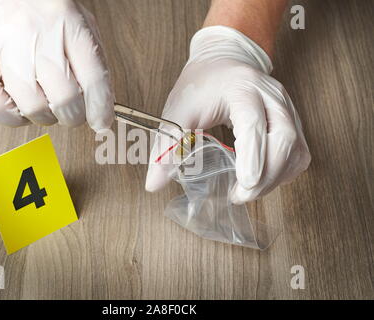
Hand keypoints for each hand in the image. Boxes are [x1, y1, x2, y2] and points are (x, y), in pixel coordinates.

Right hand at [0, 0, 113, 130]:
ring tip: (42, 101)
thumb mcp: (76, 20)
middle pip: (65, 99)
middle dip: (72, 115)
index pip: (94, 79)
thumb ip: (91, 58)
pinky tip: (18, 102)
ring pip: (34, 108)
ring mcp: (5, 48)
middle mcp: (38, 35)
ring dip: (44, 116)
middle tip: (69, 111)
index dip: (100, 110)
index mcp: (68, 23)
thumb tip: (101, 104)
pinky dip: (14, 117)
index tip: (101, 122)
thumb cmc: (36, 5)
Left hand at [146, 26, 310, 203]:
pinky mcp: (293, 121)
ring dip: (275, 178)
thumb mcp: (178, 110)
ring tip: (248, 191)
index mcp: (242, 88)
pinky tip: (263, 179)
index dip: (252, 155)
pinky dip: (284, 172)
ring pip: (296, 150)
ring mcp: (287, 108)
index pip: (254, 123)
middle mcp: (272, 96)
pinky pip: (299, 153)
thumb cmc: (201, 84)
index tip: (244, 184)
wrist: (225, 60)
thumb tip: (154, 184)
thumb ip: (167, 145)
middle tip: (240, 195)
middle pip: (284, 139)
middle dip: (266, 176)